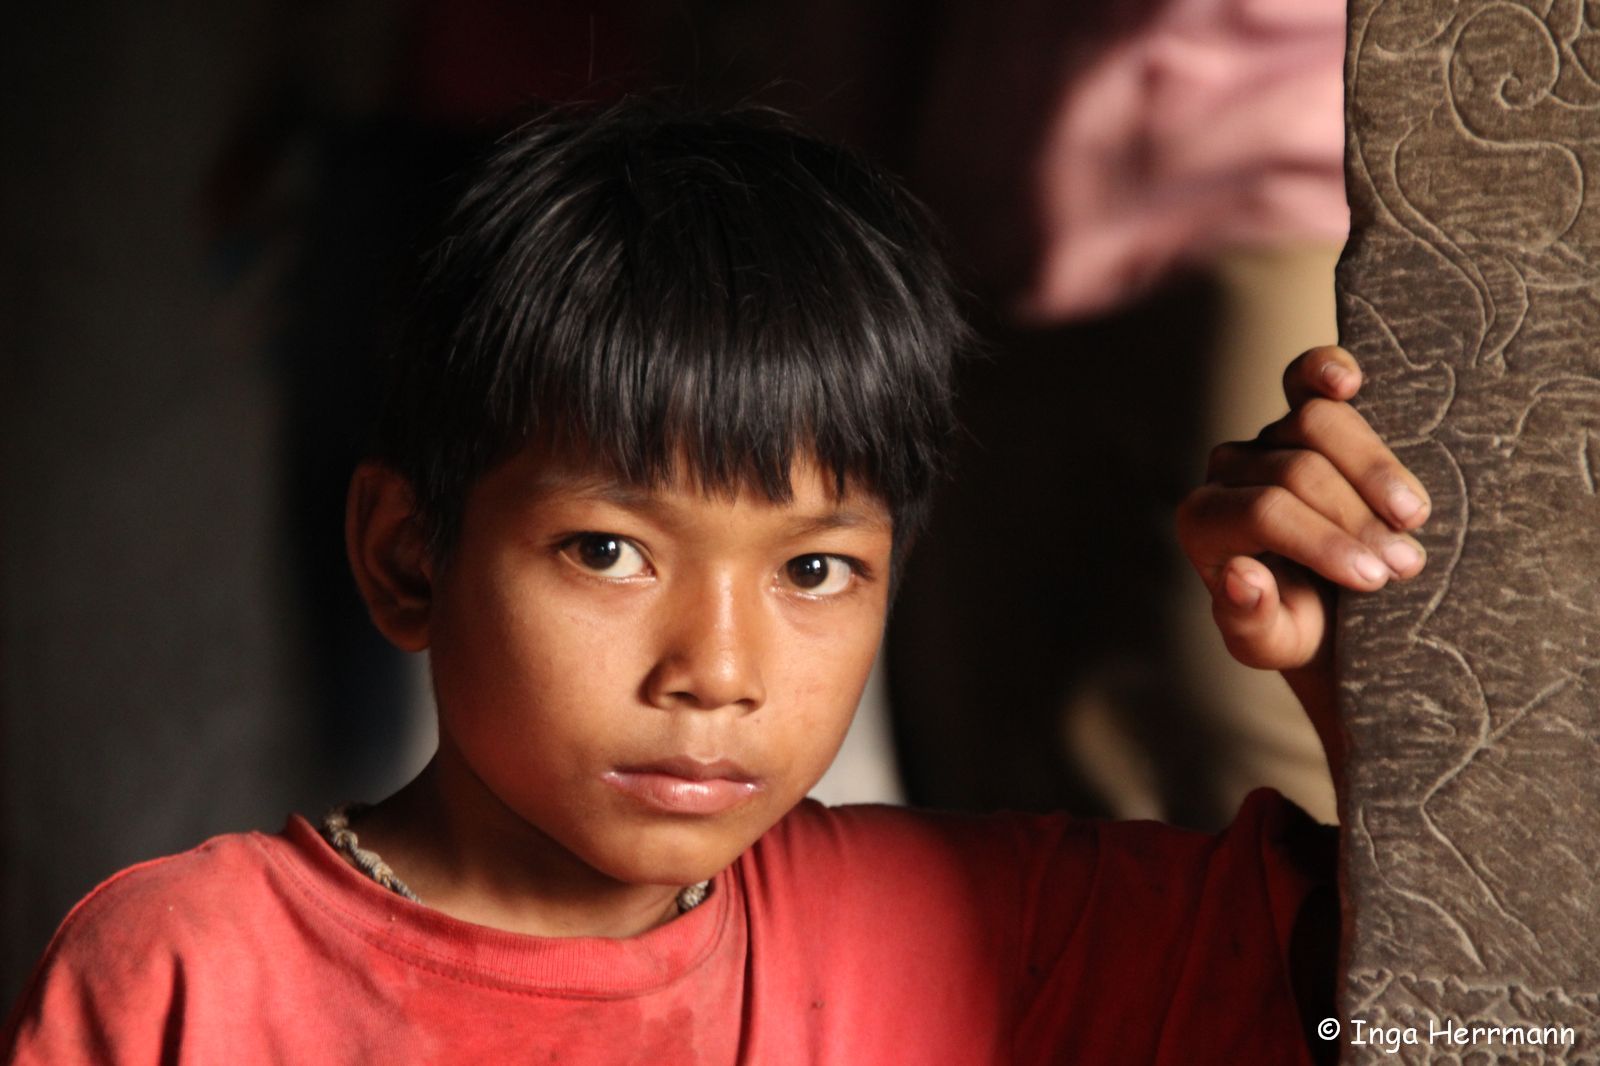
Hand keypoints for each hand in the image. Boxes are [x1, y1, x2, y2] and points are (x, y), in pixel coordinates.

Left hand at [1175, 347, 1429, 763]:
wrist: (1328, 611)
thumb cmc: (1295, 627)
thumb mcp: (1271, 643)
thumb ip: (1248, 620)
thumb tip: (1241, 576)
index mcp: (1204, 524)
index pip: (1265, 514)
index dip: (1324, 542)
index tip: (1375, 579)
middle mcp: (1226, 472)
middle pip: (1296, 469)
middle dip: (1356, 517)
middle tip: (1405, 565)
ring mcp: (1265, 437)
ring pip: (1316, 422)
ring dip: (1374, 468)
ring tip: (1413, 518)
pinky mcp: (1302, 414)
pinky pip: (1305, 377)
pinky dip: (1326, 370)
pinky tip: (1349, 382)